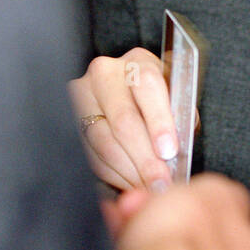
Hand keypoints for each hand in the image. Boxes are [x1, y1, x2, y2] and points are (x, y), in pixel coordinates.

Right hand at [70, 48, 182, 192]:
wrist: (128, 94)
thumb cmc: (158, 99)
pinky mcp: (68, 120)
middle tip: (160, 181)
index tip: (168, 151)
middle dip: (145, 158)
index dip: (159, 121)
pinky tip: (130, 183)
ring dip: (129, 171)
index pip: (147, 84)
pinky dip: (113, 174)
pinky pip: (90, 155)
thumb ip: (181, 117)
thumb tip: (176, 150)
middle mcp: (105, 74)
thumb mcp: (175, 98)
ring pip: (104, 142)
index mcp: (138, 62)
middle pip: (123, 119)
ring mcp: (82, 96)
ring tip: (148, 187)